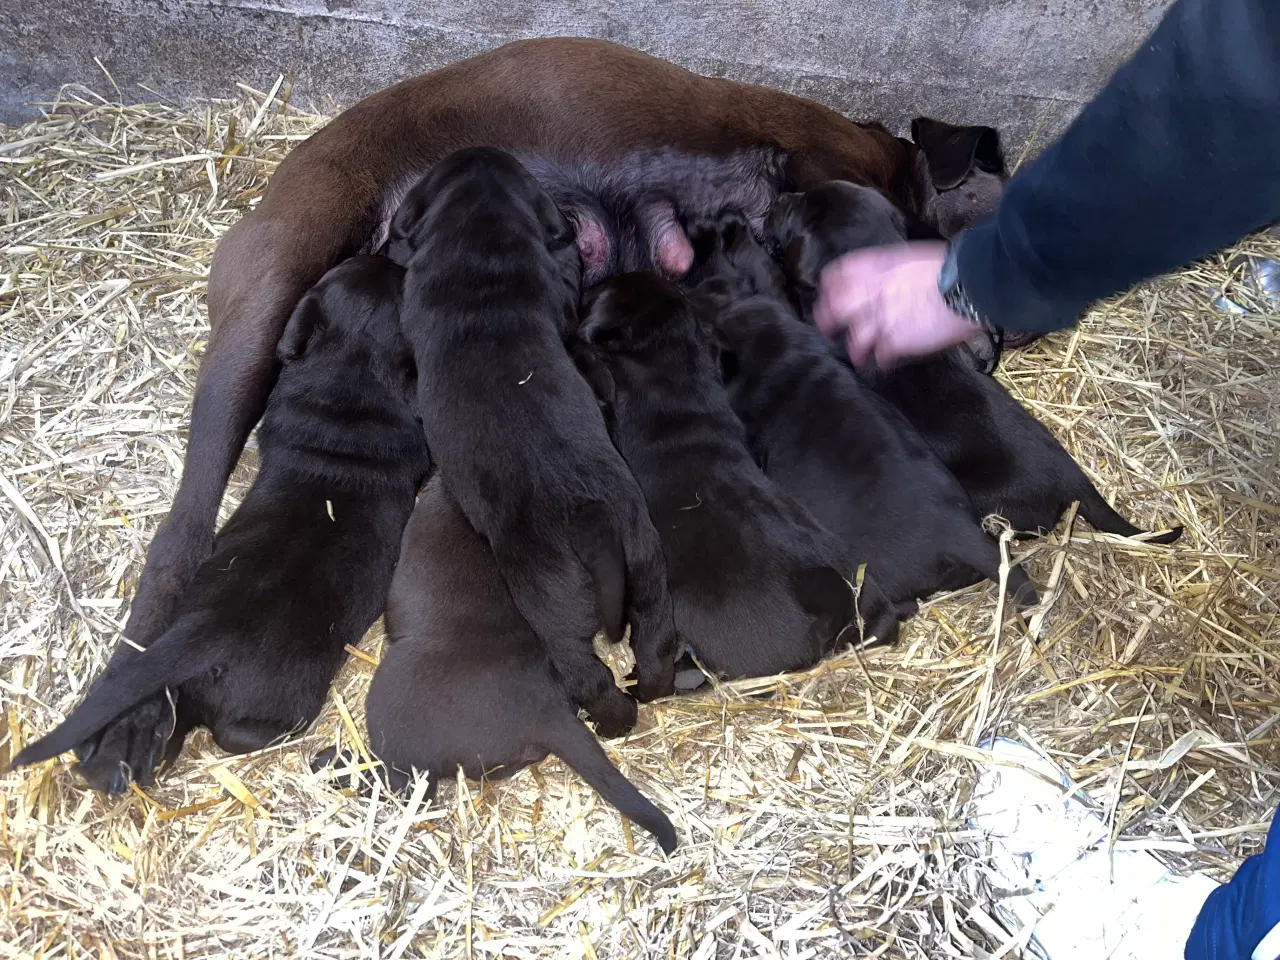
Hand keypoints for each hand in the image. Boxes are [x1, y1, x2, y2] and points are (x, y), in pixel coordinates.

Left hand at [813, 243, 976, 368]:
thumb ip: (889, 271)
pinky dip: (883, 361)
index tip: (829, 295)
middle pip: (835, 309)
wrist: (970, 283)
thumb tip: (885, 279)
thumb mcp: (910, 257)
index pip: (838, 276)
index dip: (830, 288)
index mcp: (876, 268)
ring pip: (854, 340)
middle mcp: (872, 293)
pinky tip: (888, 362)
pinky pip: (881, 357)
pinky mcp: (896, 342)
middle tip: (830, 329)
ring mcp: (881, 319)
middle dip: (828, 321)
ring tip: (860, 356)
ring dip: (856, 349)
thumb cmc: (949, 266)